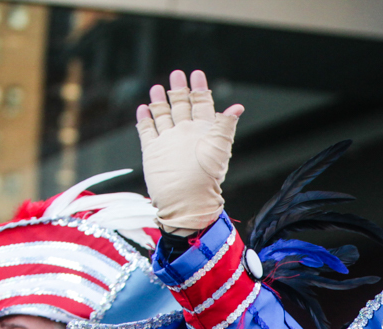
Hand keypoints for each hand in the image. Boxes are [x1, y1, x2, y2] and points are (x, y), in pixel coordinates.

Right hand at [135, 68, 243, 234]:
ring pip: (163, 116)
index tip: (196, 74)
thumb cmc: (206, 177)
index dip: (200, 90)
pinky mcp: (153, 151)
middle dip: (179, 90)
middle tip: (177, 74)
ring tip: (158, 87)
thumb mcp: (218, 147)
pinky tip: (143, 108)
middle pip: (182, 106)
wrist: (186, 201)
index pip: (202, 105)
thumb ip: (225, 125)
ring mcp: (169, 142)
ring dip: (161, 101)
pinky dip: (145, 119)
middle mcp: (186, 135)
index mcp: (203, 132)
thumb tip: (238, 108)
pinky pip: (148, 131)